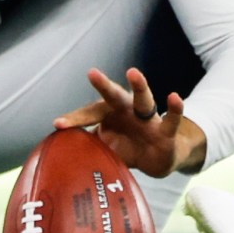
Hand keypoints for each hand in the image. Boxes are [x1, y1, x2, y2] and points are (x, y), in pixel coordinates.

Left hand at [56, 66, 206, 177]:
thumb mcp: (105, 148)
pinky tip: (174, 97)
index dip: (76, 119)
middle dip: (104, 85)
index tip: (59, 125)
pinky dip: (175, 108)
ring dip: (139, 86)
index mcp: (110, 115)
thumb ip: (88, 146)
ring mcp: (148, 119)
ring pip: (144, 100)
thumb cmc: (127, 148)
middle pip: (115, 96)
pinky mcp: (166, 131)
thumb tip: (61, 152)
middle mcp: (128, 112)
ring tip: (132, 73)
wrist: (158, 159)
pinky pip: (172, 119)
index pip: (91, 114)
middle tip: (92, 73)